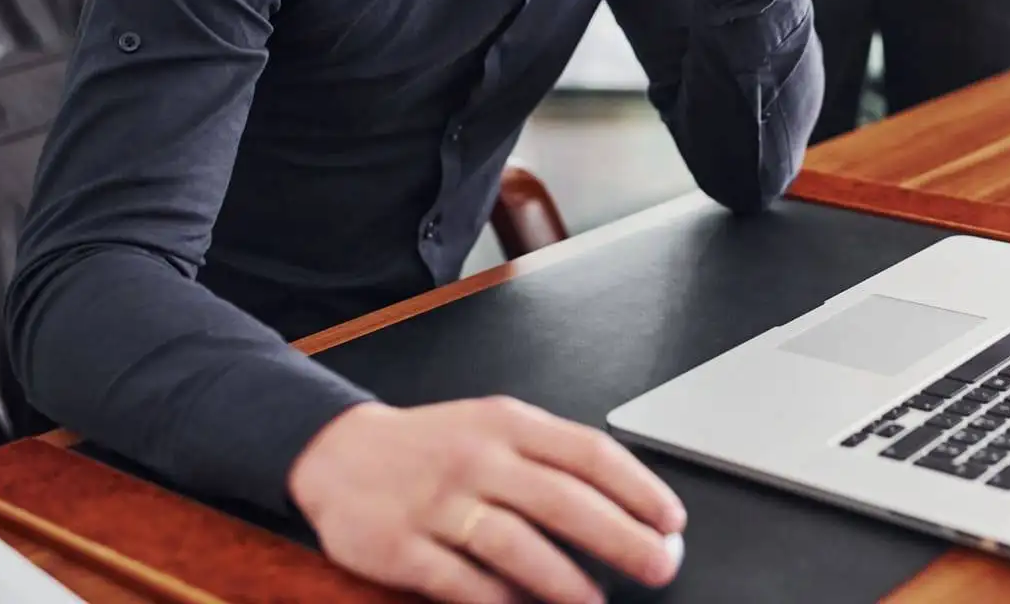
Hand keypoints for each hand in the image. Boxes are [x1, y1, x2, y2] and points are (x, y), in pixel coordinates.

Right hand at [288, 400, 684, 603]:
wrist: (338, 453)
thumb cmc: (434, 446)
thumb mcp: (493, 427)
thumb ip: (550, 458)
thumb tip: (625, 506)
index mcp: (508, 423)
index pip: (587, 451)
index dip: (638, 487)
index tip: (671, 520)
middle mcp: (477, 457)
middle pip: (563, 500)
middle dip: (620, 538)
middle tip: (659, 565)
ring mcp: (438, 502)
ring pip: (516, 544)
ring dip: (565, 581)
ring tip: (597, 603)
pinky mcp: (402, 546)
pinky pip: (462, 581)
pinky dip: (499, 601)